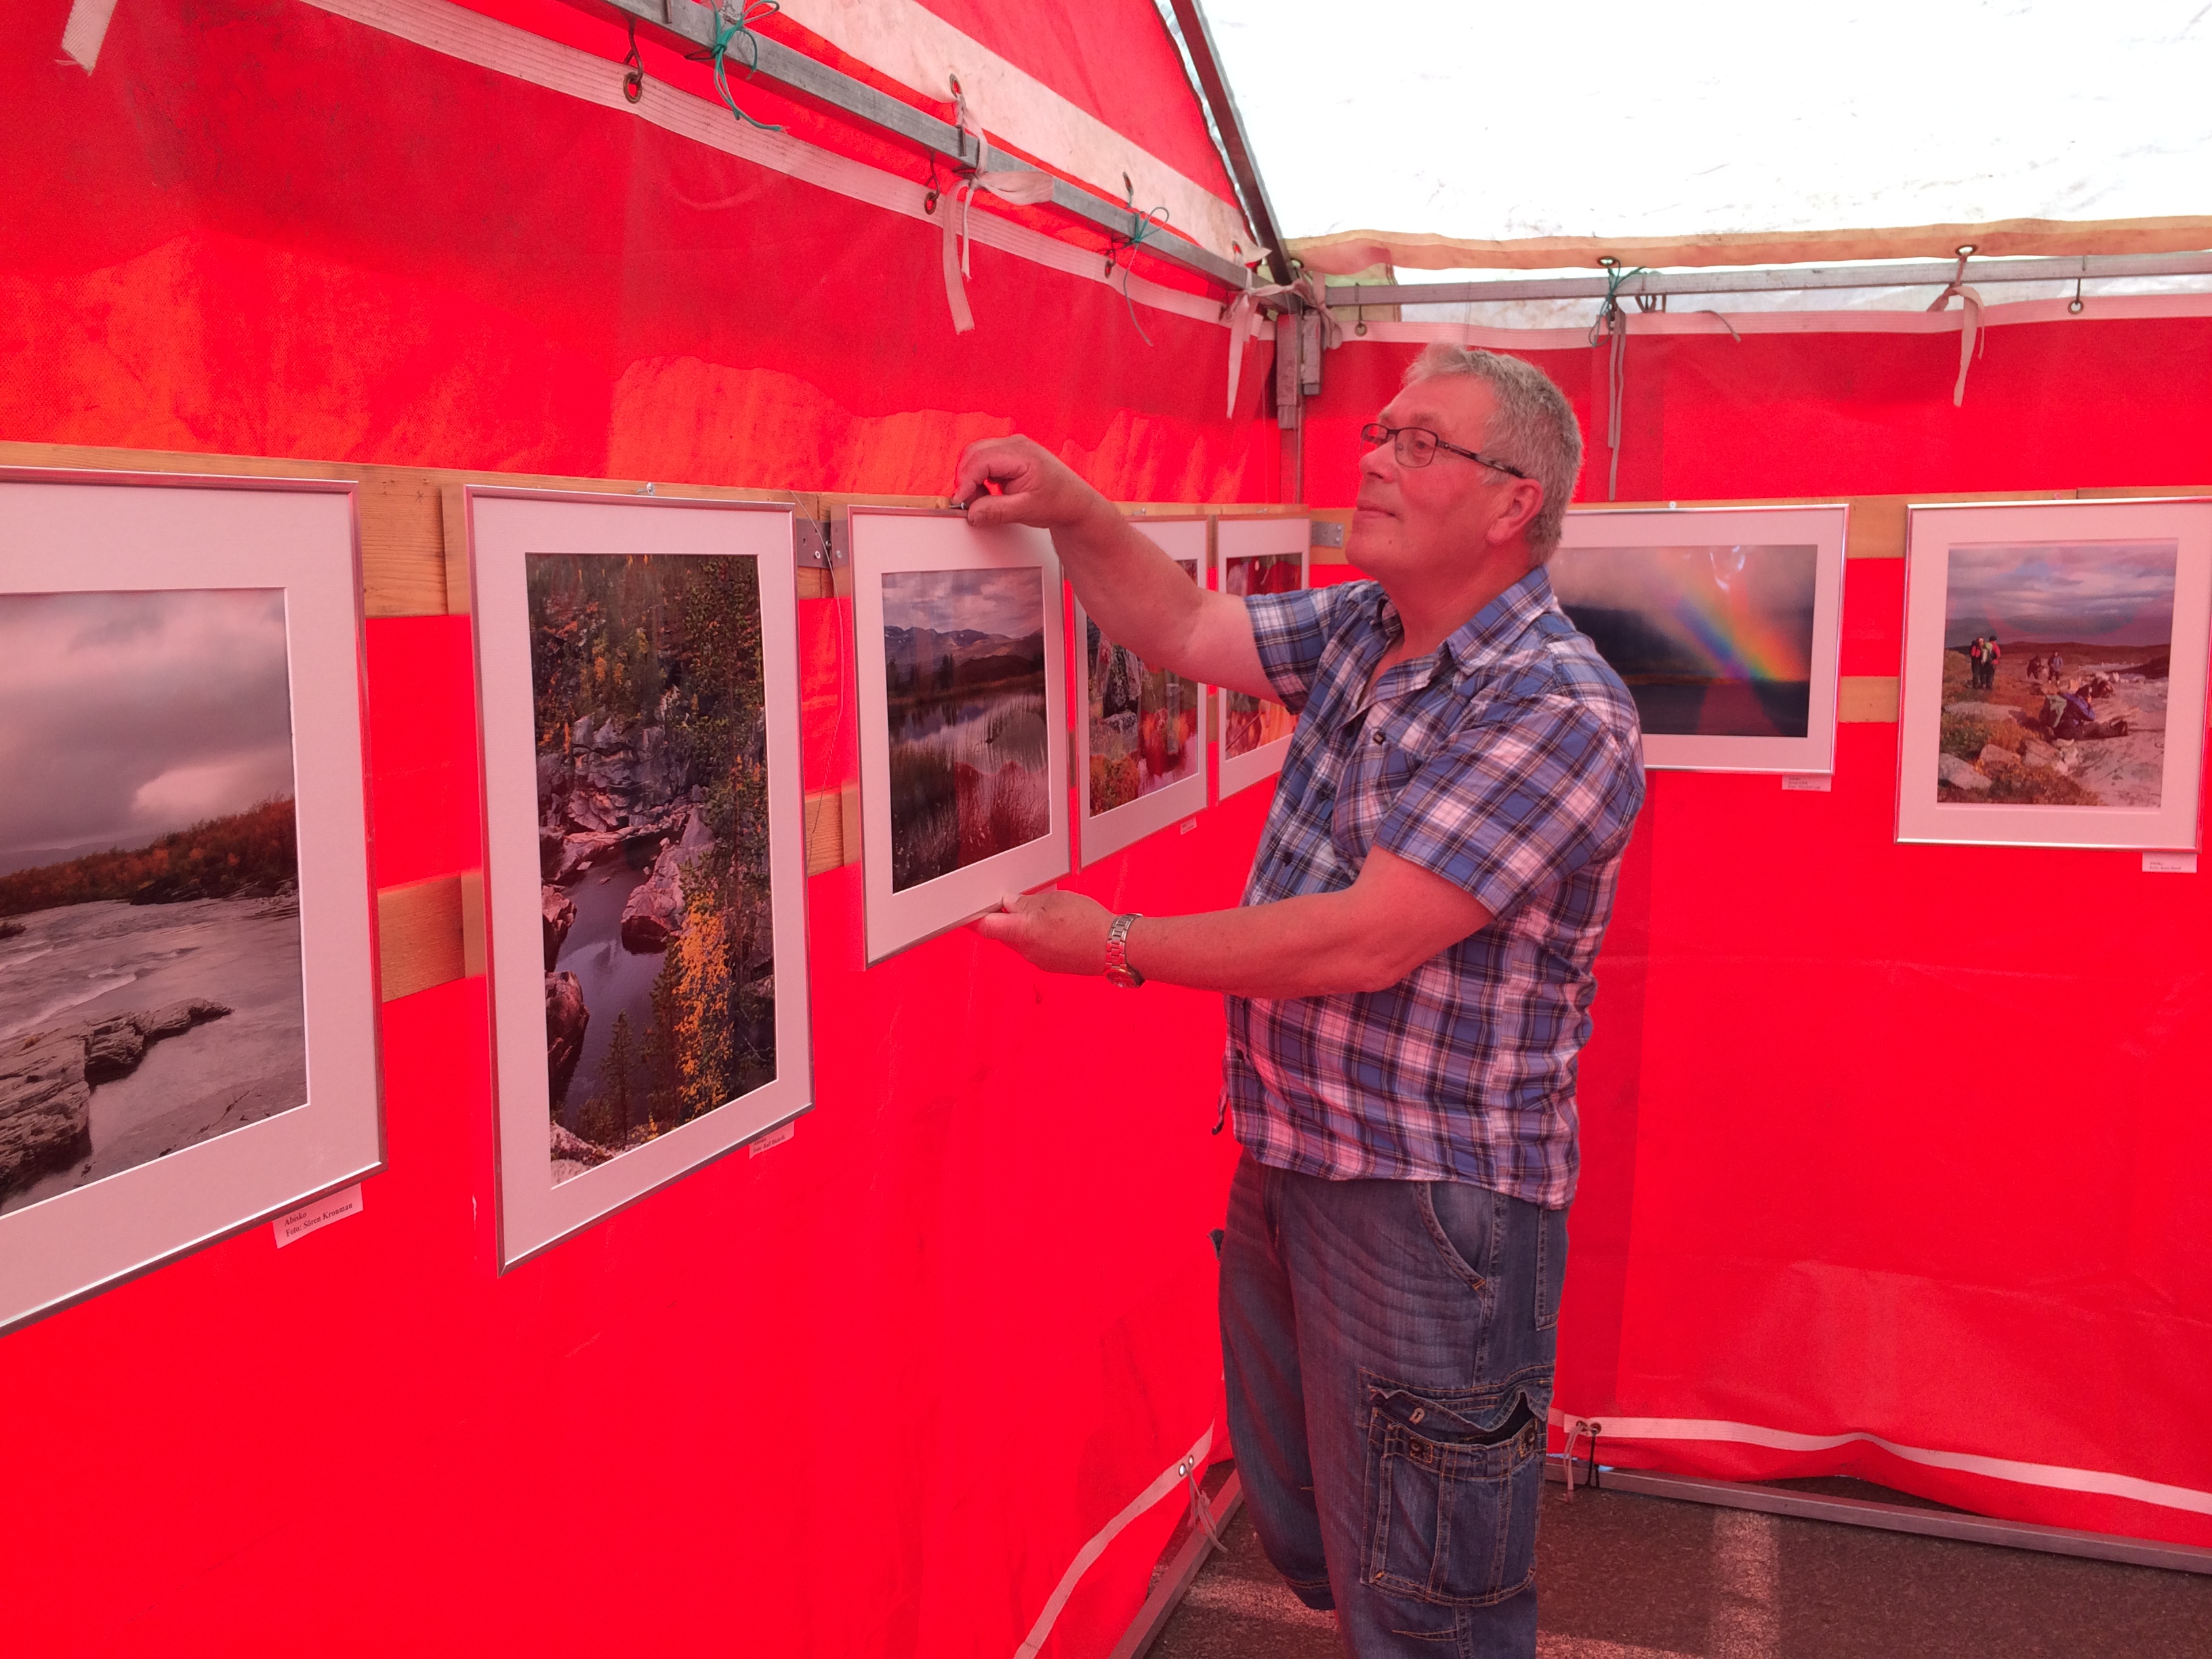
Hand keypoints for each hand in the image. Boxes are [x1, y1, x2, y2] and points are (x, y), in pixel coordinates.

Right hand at [952, 436, 1112, 531]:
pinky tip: (988, 494)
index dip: (965, 481)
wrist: (1073, 501)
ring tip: (983, 501)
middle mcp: (1015, 444)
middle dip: (966, 480)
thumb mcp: (1026, 510)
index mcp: (1022, 453)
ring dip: (971, 480)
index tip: (959, 501)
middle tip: (971, 505)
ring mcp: (1011, 447)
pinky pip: (983, 462)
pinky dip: (978, 479)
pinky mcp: (1008, 455)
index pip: (981, 460)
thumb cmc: (1058, 502)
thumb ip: (996, 511)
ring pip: (975, 457)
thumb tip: (971, 513)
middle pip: (973, 454)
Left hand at [971, 888, 1112, 975]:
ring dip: (1024, 926)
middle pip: (1002, 933)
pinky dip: (1038, 935)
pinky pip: (1036, 947)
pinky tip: (1055, 924)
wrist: (1115, 948)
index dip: (972, 919)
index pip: (985, 928)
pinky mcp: (1051, 964)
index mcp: (1022, 933)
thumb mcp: (1054, 901)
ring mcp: (1039, 961)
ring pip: (1020, 940)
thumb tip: (1010, 903)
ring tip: (1043, 909)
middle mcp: (1026, 952)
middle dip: (1003, 917)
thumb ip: (1027, 903)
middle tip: (1010, 900)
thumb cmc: (1088, 924)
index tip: (964, 911)